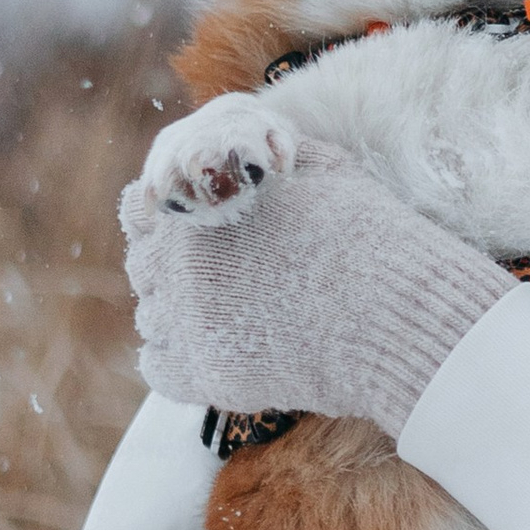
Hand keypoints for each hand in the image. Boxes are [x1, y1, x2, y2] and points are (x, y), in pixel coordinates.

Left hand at [119, 141, 508, 434]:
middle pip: (146, 269)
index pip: (139, 211)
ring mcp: (184, 320)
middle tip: (224, 284)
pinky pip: (160, 370)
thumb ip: (259, 157)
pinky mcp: (203, 374)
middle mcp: (175, 261)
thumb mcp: (313, 166)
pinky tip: (221, 353)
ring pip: (153, 320)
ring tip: (233, 321)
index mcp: (193, 205)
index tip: (195, 236)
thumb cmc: (363, 230)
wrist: (389, 307)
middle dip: (175, 272)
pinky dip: (179, 364)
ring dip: (179, 319)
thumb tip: (244, 155)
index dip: (167, 223)